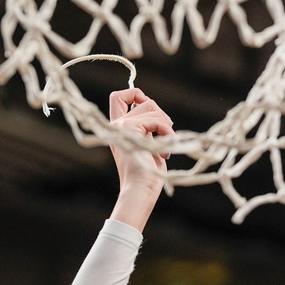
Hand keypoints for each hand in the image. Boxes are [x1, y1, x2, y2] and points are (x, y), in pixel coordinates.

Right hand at [107, 88, 173, 230]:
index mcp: (117, 128)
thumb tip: (151, 104)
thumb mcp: (146, 145)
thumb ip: (146, 126)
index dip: (135, 94)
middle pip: (144, 100)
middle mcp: (116, 124)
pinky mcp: (130, 129)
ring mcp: (122, 126)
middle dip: (161, 114)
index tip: (150, 109)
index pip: (118, 97)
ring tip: (165, 146)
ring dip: (166, 125)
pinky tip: (165, 152)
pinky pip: (156, 120)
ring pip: (152, 106)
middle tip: (166, 134)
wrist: (140, 190)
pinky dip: (167, 133)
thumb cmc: (146, 174)